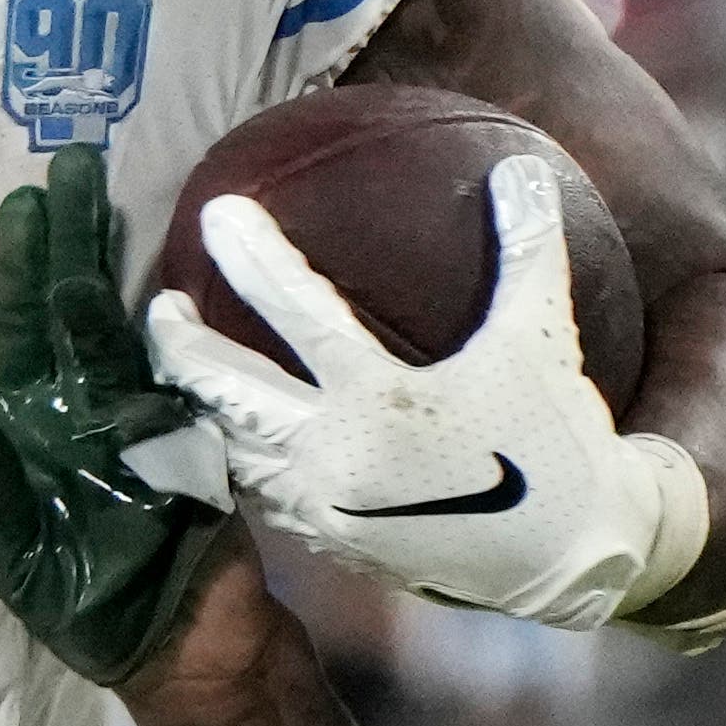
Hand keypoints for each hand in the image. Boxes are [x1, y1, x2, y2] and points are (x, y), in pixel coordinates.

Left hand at [0, 151, 237, 688]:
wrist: (189, 657)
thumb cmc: (100, 616)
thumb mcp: (28, 567)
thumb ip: (0, 494)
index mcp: (32, 440)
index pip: (20, 340)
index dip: (19, 275)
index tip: (21, 208)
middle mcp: (80, 415)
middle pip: (66, 312)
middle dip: (66, 240)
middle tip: (70, 168)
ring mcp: (138, 417)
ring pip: (115, 323)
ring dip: (105, 259)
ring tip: (101, 190)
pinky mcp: (191, 434)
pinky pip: (168, 368)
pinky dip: (155, 323)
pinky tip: (154, 271)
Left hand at [148, 163, 708, 632]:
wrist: (568, 557)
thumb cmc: (552, 441)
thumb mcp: (542, 337)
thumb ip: (528, 249)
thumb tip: (524, 168)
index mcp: (379, 401)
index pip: (300, 313)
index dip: (257, 258)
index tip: (217, 214)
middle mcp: (334, 456)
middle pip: (230, 394)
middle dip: (181, 348)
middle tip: (157, 304)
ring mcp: (323, 506)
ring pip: (231, 451)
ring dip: (198, 407)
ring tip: (181, 372)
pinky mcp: (329, 542)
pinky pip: (258, 497)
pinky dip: (231, 461)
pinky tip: (224, 438)